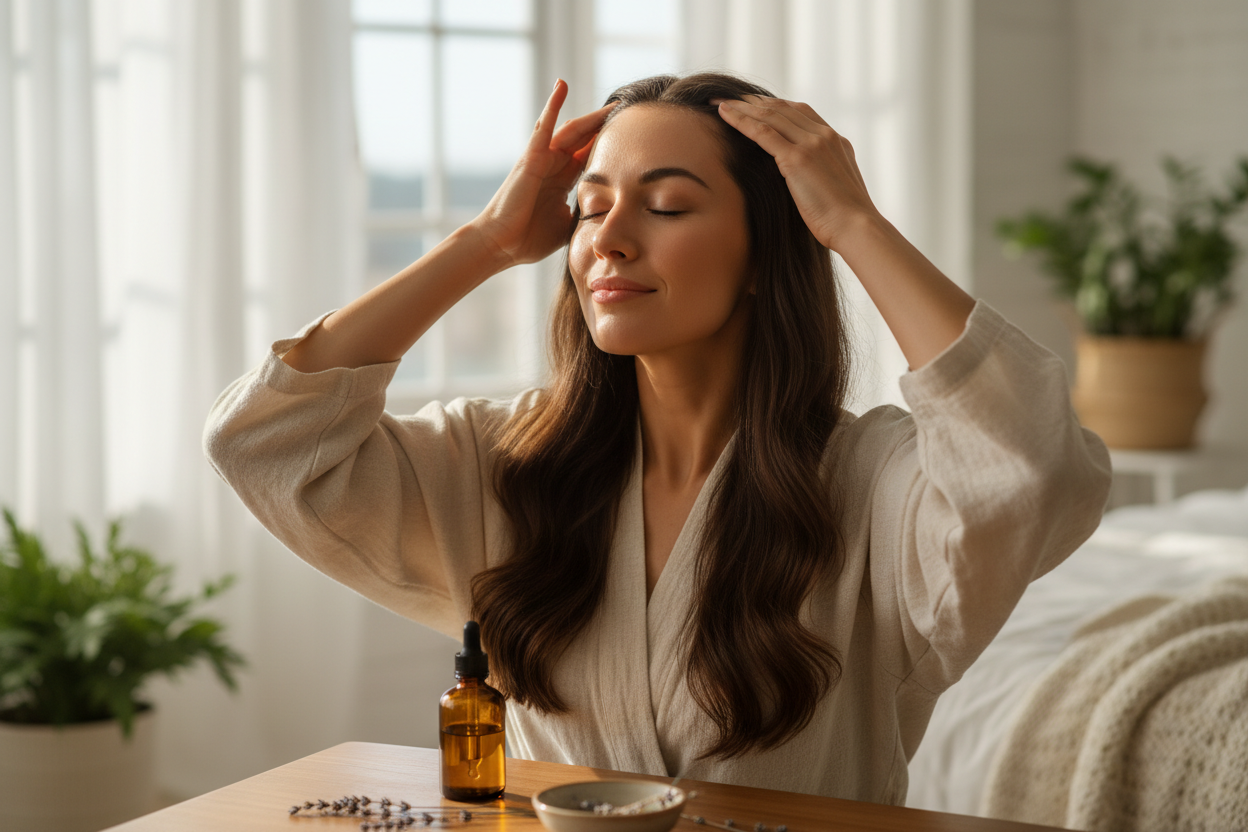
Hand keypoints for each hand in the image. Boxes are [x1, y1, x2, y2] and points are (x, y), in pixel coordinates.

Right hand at [471, 80, 615, 267]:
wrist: (503, 245)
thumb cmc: (529, 239)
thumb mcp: (566, 225)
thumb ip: (583, 215)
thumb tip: (604, 218)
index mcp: (563, 180)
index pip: (591, 156)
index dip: (609, 144)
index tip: (632, 136)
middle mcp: (554, 165)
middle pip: (585, 139)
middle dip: (606, 126)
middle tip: (629, 113)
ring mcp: (542, 158)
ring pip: (572, 130)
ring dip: (592, 117)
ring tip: (613, 104)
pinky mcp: (531, 157)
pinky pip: (544, 126)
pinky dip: (553, 105)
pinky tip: (562, 85)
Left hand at [714, 95, 878, 251]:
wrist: (856, 227)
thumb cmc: (845, 220)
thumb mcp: (836, 188)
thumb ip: (822, 174)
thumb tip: (806, 181)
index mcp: (835, 141)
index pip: (800, 111)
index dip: (774, 105)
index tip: (753, 104)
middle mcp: (824, 136)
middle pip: (783, 108)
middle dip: (753, 101)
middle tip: (729, 97)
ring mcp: (812, 144)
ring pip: (770, 115)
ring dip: (742, 106)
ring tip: (719, 102)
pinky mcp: (797, 158)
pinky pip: (763, 132)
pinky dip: (741, 120)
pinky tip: (724, 114)